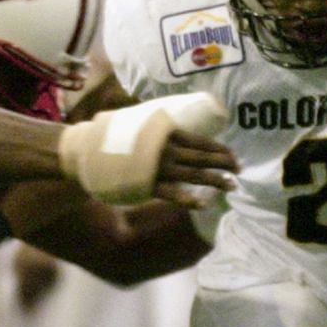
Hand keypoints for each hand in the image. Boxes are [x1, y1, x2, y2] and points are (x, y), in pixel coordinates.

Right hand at [58, 92, 235, 205]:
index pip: (200, 141)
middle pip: (202, 157)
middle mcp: (165, 148)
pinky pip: (172, 193)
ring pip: (193, 173)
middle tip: (241, 170)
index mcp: (164, 132)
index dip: (219, 149)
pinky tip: (203, 203)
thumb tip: (169, 124)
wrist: (85, 151)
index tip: (234, 155)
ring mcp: (157, 167)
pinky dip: (188, 198)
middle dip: (224, 163)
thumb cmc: (110, 137)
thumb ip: (155, 127)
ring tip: (232, 185)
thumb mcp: (137, 123)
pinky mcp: (147, 184)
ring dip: (214, 179)